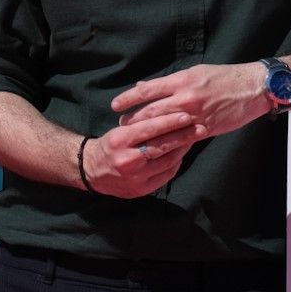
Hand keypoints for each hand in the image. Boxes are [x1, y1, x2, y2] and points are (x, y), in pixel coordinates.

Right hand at [82, 111, 205, 198]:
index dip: (170, 121)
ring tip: (194, 138)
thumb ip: (140, 118)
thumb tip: (161, 101)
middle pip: (161, 146)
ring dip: (183, 149)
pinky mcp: (141, 190)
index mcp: (120, 139)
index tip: (186, 115)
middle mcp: (127, 159)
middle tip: (199, 127)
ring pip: (167, 161)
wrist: (90, 171)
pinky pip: (165, 176)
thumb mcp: (119, 129)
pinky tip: (182, 153)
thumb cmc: (109, 145)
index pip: (149, 128)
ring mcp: (135, 177)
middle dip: (183, 135)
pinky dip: (176, 163)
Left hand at [112, 63, 267, 140]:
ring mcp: (196, 115)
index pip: (148, 90)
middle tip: (120, 126)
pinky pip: (182, 139)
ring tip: (135, 140)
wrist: (251, 88)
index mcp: (182, 80)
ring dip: (147, 135)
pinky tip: (158, 150)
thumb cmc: (223, 77)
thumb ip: (170, 82)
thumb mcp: (195, 72)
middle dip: (133, 120)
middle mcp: (186, 97)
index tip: (116, 105)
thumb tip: (145, 86)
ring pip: (164, 128)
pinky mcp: (206, 129)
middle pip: (151, 111)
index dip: (129, 98)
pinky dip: (169, 145)